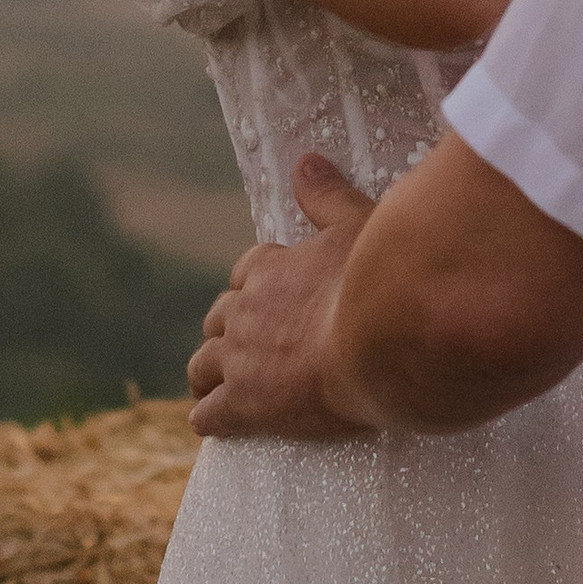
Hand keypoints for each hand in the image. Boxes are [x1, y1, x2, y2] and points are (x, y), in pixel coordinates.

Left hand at [187, 155, 379, 438]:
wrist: (379, 343)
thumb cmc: (375, 282)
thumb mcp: (358, 224)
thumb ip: (327, 196)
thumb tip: (305, 162)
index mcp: (267, 269)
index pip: (247, 273)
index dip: (256, 286)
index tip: (268, 297)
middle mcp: (243, 311)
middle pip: (218, 320)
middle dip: (227, 330)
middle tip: (241, 345)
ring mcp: (239, 360)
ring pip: (203, 365)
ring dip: (207, 373)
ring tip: (209, 385)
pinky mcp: (244, 405)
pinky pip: (209, 414)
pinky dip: (208, 417)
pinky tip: (210, 421)